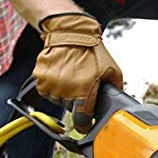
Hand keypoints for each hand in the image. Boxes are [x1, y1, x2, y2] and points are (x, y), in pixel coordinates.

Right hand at [33, 12, 123, 129]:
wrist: (70, 32)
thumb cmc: (92, 51)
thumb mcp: (112, 70)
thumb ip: (115, 89)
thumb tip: (117, 104)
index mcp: (83, 91)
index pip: (81, 122)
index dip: (84, 125)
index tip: (86, 124)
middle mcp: (65, 91)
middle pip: (70, 108)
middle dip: (76, 101)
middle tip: (81, 84)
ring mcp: (50, 85)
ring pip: (57, 100)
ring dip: (64, 93)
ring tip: (71, 75)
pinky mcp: (39, 78)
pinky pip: (47, 90)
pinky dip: (53, 85)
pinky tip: (61, 73)